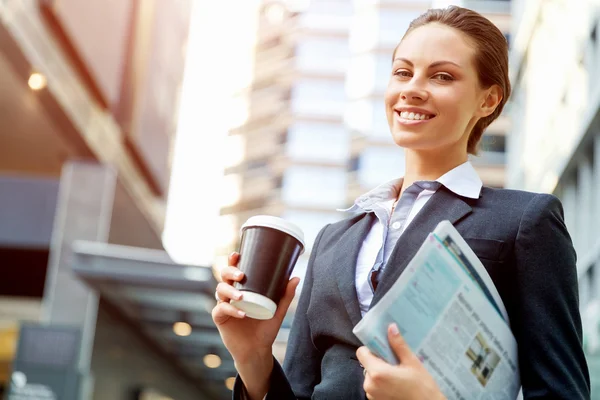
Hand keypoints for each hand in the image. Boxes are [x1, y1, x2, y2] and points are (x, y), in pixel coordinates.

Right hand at [212, 252, 299, 398]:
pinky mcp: (220, 319)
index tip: (237, 254)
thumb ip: (285, 295)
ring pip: (220, 291)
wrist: (257, 351)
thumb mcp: (278, 311)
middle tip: (241, 275)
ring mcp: (224, 306)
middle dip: (229, 272)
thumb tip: (296, 277)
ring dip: (230, 291)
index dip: (232, 261)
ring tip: (242, 297)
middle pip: (223, 277)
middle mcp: (231, 294)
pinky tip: (242, 314)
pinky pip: (221, 310)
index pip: (234, 271)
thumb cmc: (265, 329)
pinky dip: (231, 310)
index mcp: (242, 288)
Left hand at [356, 324, 445, 399]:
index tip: (384, 348)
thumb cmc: (422, 388)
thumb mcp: (412, 363)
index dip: (371, 348)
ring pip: (371, 375)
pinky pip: (374, 386)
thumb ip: (398, 345)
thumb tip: (391, 328)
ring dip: (381, 372)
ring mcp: (371, 395)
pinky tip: (397, 384)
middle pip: (367, 363)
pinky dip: (382, 383)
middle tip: (396, 362)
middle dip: (379, 361)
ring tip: (398, 374)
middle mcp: (370, 385)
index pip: (362, 352)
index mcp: (377, 373)